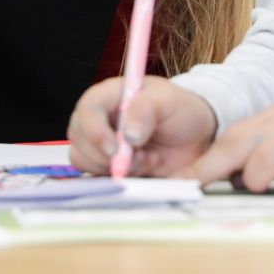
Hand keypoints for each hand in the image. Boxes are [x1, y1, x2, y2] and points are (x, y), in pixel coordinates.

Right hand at [67, 77, 218, 177]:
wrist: (195, 137)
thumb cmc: (179, 109)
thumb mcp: (168, 100)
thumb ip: (146, 110)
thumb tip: (128, 135)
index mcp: (110, 95)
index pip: (87, 108)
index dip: (94, 129)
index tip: (115, 148)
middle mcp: (99, 118)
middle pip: (78, 137)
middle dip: (105, 154)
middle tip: (138, 156)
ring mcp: (100, 143)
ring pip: (83, 159)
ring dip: (114, 167)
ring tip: (145, 158)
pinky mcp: (107, 165)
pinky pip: (97, 176)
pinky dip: (119, 177)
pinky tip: (143, 166)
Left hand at [173, 97, 273, 196]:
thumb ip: (257, 146)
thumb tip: (225, 176)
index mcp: (269, 122)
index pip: (227, 140)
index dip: (201, 164)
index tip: (176, 184)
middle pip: (236, 145)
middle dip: (209, 169)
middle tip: (192, 189)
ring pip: (264, 158)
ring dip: (253, 177)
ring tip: (259, 186)